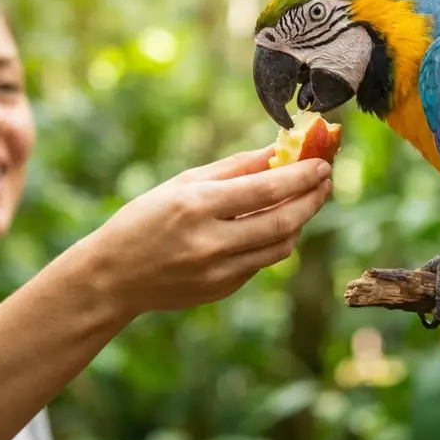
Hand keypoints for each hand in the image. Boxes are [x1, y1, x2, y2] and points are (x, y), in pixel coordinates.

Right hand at [83, 146, 332, 314]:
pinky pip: (262, 263)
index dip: (302, 176)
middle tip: (326, 183)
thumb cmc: (146, 219)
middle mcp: (211, 242)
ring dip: (300, 222)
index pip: (267, 189)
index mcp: (198, 206)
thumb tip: (279, 149)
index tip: (323, 164)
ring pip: (280, 246)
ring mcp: (218, 271)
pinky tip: (273, 225)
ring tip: (305, 201)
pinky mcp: (223, 290)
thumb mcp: (184, 183)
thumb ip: (235, 167)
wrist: (114, 276)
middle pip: (283, 221)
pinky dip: (275, 241)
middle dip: (312, 199)